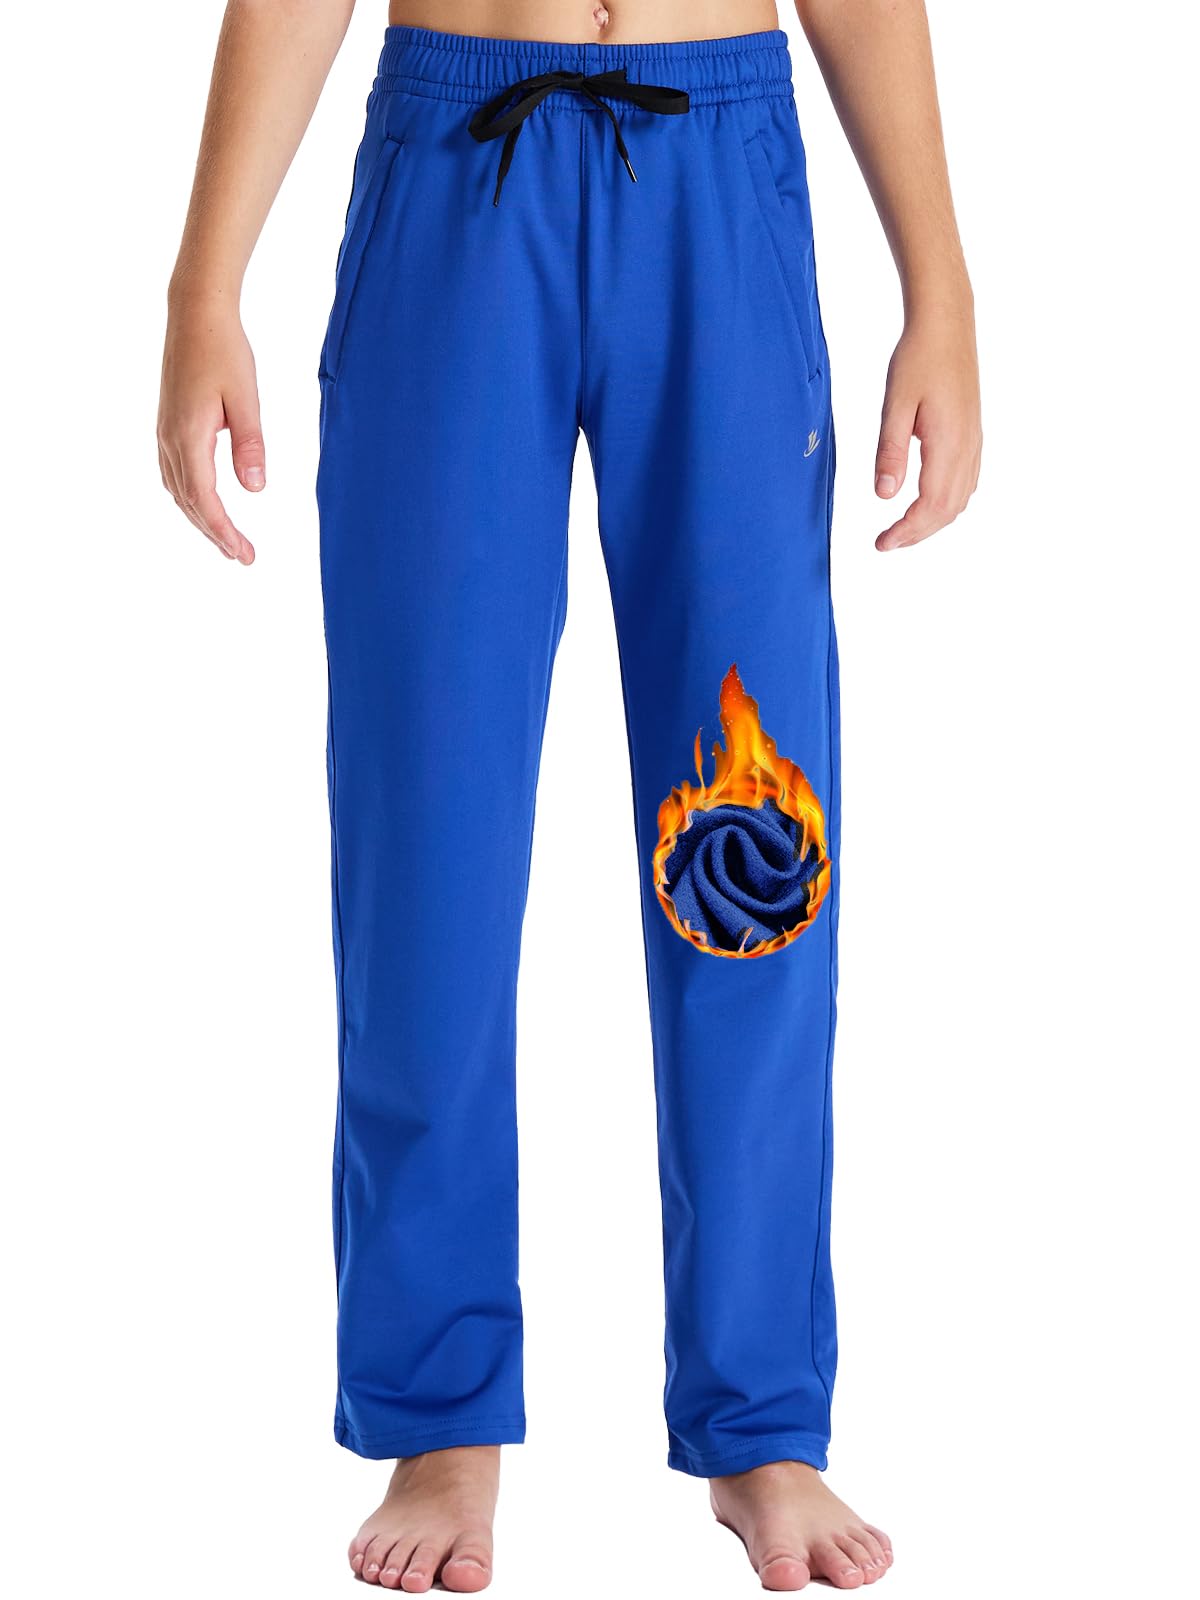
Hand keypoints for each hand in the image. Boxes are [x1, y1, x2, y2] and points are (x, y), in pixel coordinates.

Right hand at [158, 296, 263, 563]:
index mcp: (189, 436)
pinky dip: (189, 498)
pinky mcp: (168, 424)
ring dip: (200, 519)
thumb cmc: (225, 351)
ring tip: (226, 540)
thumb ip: (250, 445)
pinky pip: (174, 474)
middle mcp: (170, 439)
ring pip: (179, 491)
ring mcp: (165, 432)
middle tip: (242, 557)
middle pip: (189, 503)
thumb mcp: (246, 398)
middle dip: (215, 534)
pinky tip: (202, 504)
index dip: (224, 532)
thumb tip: (255, 490)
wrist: (195, 314)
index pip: (205, 500)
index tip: (245, 554)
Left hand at [873, 299, 981, 550]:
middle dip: (917, 534)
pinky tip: (927, 503)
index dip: (907, 532)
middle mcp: (967, 448)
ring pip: (960, 500)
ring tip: (902, 529)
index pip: (931, 507)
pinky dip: (947, 504)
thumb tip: (884, 496)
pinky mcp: (973, 434)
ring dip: (933, 522)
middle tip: (886, 543)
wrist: (947, 324)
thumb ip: (890, 452)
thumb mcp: (895, 405)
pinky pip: (966, 482)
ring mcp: (974, 442)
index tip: (881, 544)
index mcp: (949, 444)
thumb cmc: (918, 358)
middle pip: (948, 511)